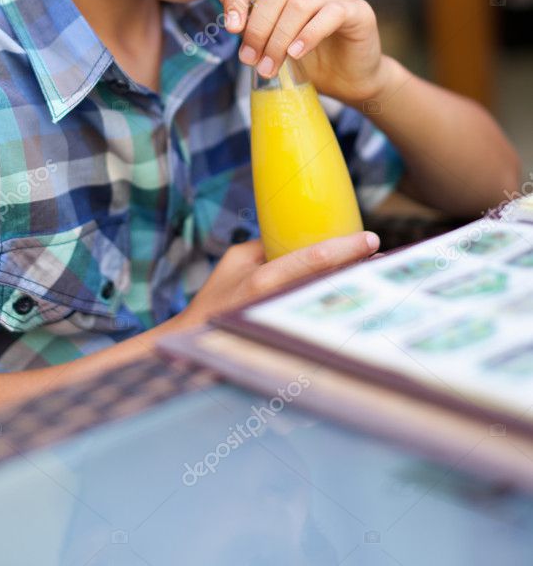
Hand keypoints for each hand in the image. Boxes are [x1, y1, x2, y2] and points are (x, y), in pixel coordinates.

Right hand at [179, 231, 379, 327]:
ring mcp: (284, 321)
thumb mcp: (236, 261)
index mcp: (265, 278)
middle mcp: (278, 301)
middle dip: (357, 268)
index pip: (314, 258)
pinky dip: (335, 304)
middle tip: (379, 258)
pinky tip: (349, 297)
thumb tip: (299, 236)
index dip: (346, 248)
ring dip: (350, 286)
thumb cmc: (216, 297)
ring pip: (328, 301)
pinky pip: (317, 316)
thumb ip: (268, 247)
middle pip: (330, 282)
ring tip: (371, 273)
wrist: (196, 340)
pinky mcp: (285, 334)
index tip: (371, 239)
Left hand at [217, 0, 389, 103]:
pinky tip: (296, 54)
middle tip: (249, 60)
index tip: (231, 28)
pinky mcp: (357, 10)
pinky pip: (330, 14)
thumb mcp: (268, 39)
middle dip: (257, 28)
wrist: (346, 79)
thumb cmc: (304, 56)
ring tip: (270, 66)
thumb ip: (247, 18)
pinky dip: (308, 35)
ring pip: (298, 4)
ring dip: (279, 38)